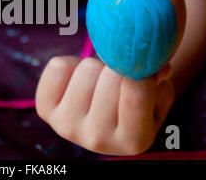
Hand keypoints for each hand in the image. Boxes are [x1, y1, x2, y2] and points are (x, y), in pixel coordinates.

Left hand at [35, 56, 173, 154]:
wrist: (104, 119)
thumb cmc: (136, 104)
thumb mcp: (158, 96)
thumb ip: (160, 81)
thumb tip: (156, 66)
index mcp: (133, 141)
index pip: (137, 92)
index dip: (141, 69)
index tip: (142, 65)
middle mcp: (96, 140)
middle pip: (110, 77)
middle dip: (118, 68)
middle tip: (118, 76)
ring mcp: (67, 126)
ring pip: (86, 69)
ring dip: (96, 65)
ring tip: (100, 81)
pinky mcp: (45, 110)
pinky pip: (58, 66)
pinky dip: (71, 63)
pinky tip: (78, 80)